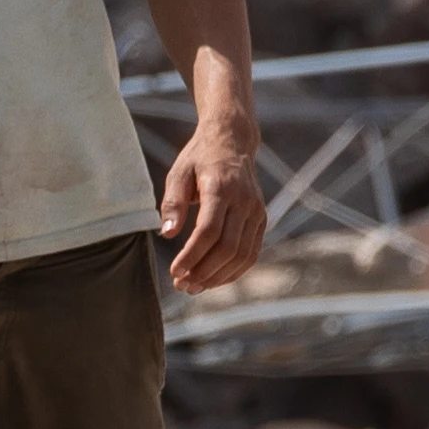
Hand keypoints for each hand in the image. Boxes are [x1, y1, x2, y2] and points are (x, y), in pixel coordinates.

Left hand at [157, 124, 265, 292]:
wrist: (233, 141)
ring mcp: (257, 211)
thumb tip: (166, 234)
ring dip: (218, 277)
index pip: (209, 231)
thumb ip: (172, 203)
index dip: (192, 256)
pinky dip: (233, 272)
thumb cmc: (199, 158)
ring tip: (194, 287)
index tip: (174, 272)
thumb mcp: (178, 173)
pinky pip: (251, 254)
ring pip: (242, 255)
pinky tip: (213, 279)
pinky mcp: (262, 220)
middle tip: (182, 285)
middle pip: (227, 248)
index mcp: (222, 188)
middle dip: (203, 272)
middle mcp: (244, 201)